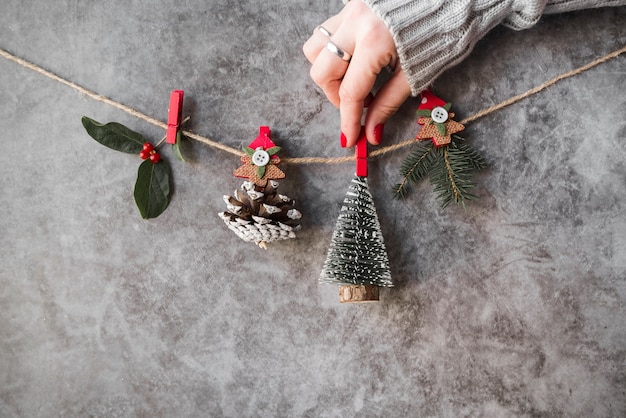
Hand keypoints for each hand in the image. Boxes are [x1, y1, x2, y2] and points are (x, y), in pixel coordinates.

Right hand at [302, 0, 410, 147]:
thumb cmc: (442, 32)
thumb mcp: (416, 73)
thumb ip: (388, 103)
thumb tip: (370, 132)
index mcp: (375, 42)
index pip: (350, 92)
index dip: (348, 120)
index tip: (349, 139)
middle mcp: (356, 23)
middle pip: (322, 71)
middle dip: (335, 95)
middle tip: (358, 102)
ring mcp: (350, 9)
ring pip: (315, 47)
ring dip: (329, 70)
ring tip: (354, 78)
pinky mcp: (351, 1)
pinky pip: (328, 30)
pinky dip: (334, 50)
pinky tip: (355, 57)